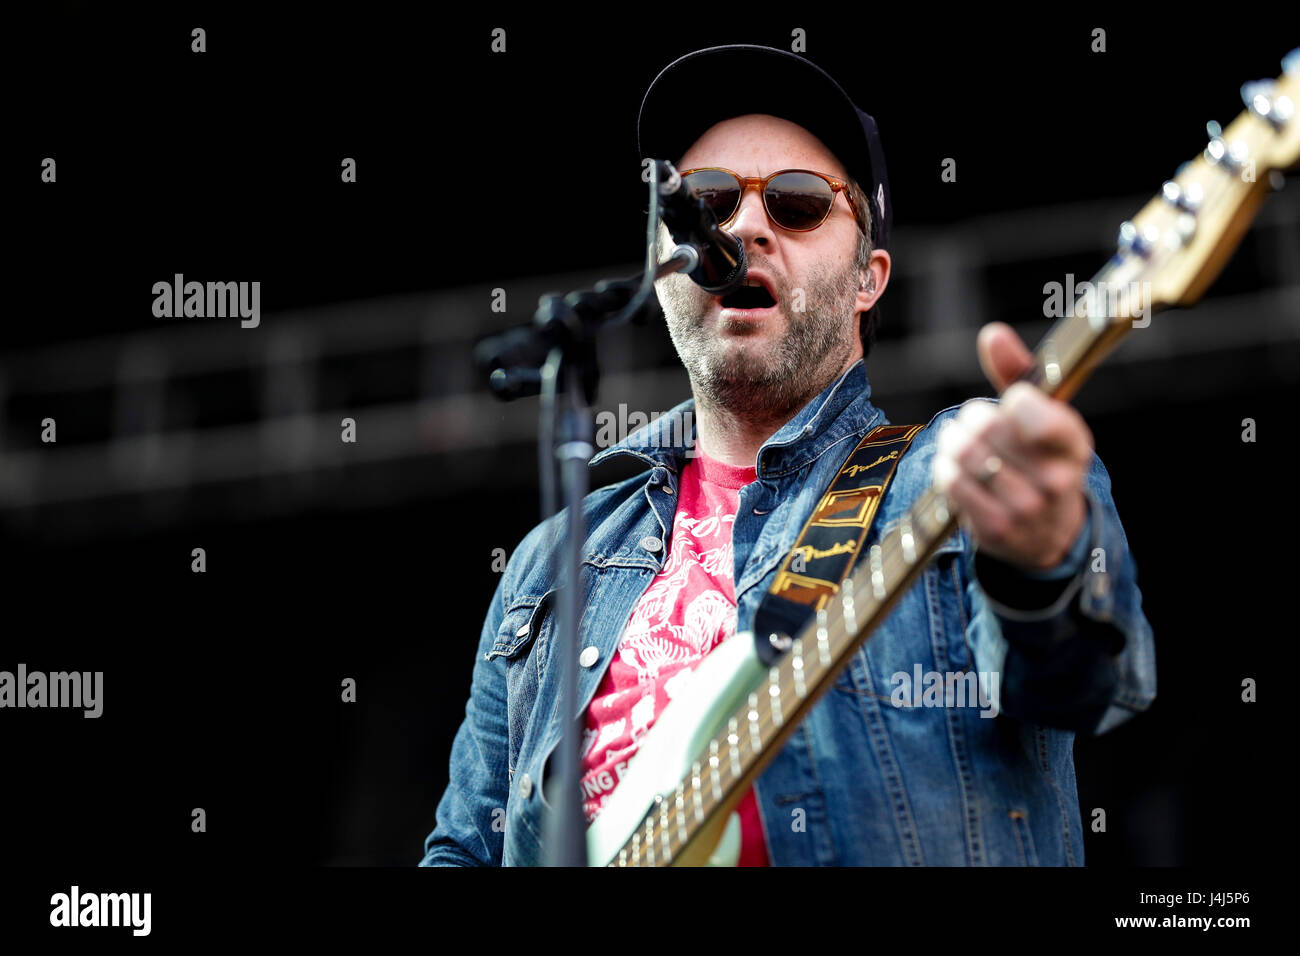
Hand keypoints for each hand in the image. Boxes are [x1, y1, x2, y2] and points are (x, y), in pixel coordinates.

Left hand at [931, 322, 1093, 570]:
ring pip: (967, 455)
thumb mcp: (1042, 416)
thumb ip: (1018, 371)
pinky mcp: (996, 529)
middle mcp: (1056, 480)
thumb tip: (992, 334)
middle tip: (971, 421)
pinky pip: (952, 484)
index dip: (1015, 402)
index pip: (1038, 414)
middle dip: (972, 418)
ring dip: (952, 441)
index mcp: (1074, 445)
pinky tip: (951, 466)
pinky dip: (944, 468)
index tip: (1013, 402)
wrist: (1049, 532)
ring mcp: (1027, 509)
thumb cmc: (1040, 458)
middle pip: (989, 430)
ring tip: (956, 440)